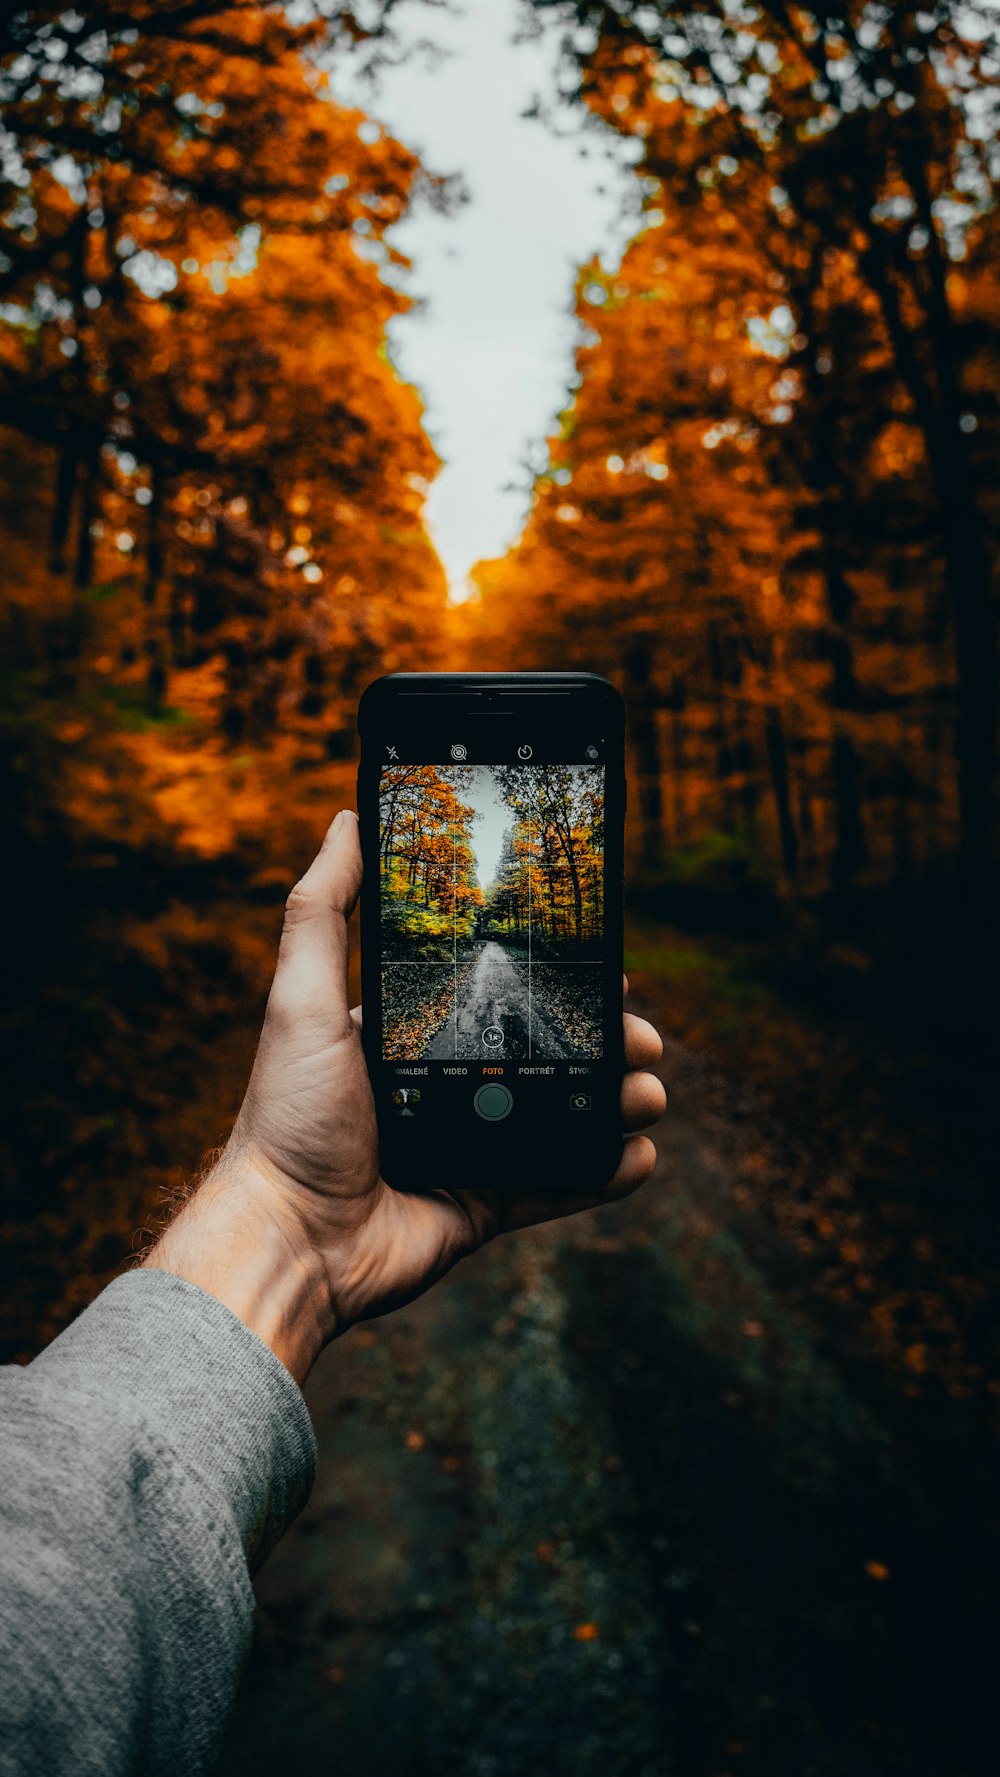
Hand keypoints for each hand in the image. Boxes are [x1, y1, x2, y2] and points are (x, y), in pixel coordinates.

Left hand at [147, 812, 664, 1379]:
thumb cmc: (287, 1118)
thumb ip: (323, 911)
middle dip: (604, 1040)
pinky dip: (604, 1172)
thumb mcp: (299, 998)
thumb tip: (346, 818)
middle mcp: (444, 1085)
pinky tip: (640, 1155)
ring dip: (617, 1100)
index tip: (603, 966)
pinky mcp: (483, 1204)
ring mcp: (469, 1145)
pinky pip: (558, 1184)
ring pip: (564, 1113)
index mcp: (409, 1035)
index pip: (496, 992)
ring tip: (649, 1094)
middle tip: (641, 1035)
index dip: (553, 979)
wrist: (289, 1241)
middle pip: (545, 1050)